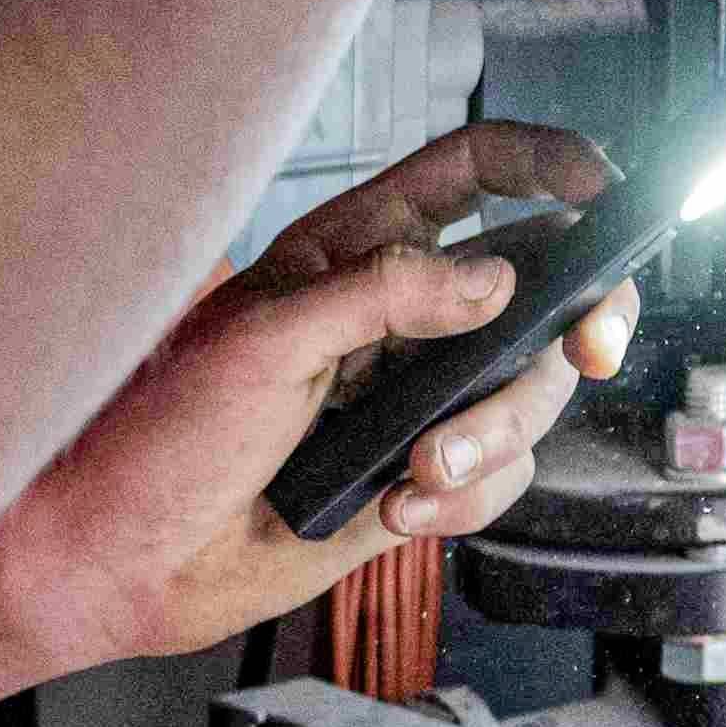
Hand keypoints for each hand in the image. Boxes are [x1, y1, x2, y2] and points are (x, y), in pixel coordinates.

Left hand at [0, 123, 641, 721]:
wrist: (122, 562)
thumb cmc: (155, 437)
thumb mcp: (265, 342)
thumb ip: (386, 295)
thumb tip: (494, 278)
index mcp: (354, 252)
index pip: (474, 174)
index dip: (548, 164)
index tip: (603, 186)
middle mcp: (398, 318)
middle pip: (540, 288)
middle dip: (575, 321)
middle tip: (585, 346)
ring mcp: (412, 399)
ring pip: (529, 392)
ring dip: (493, 435)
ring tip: (420, 471)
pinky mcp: (417, 478)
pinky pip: (499, 476)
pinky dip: (467, 498)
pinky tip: (401, 508)